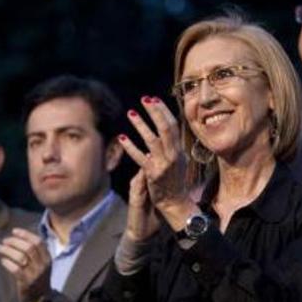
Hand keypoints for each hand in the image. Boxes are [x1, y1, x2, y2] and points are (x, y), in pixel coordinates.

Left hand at [0, 229, 50, 301]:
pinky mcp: (26, 283)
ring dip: (8, 250)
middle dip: (15, 241)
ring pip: (21, 257)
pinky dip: (7, 263)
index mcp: (47, 258)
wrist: (39, 299)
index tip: (14, 231)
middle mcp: (43, 264)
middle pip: (29, 247)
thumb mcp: (41, 264)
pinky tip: (2, 261)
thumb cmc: (37, 278)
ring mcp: (35, 274)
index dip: (25, 234)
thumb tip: (21, 236)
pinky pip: (16, 269)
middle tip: (4, 240)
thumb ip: (35, 252)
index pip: (38, 241)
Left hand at [119, 96, 196, 229]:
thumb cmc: (176, 181)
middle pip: (166, 128)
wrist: (176, 203)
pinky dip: (130, 147)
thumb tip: (166, 129)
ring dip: (141, 125)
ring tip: (131, 113)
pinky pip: (140, 157)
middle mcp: (174, 155)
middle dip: (156, 112)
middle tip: (145, 99)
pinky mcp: (153, 174)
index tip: (154, 99)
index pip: (174, 126)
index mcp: (180, 150)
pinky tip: (122, 138)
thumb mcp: (179, 161)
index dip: (164, 111)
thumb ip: (172, 146)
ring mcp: (164, 165)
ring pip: (152, 140)